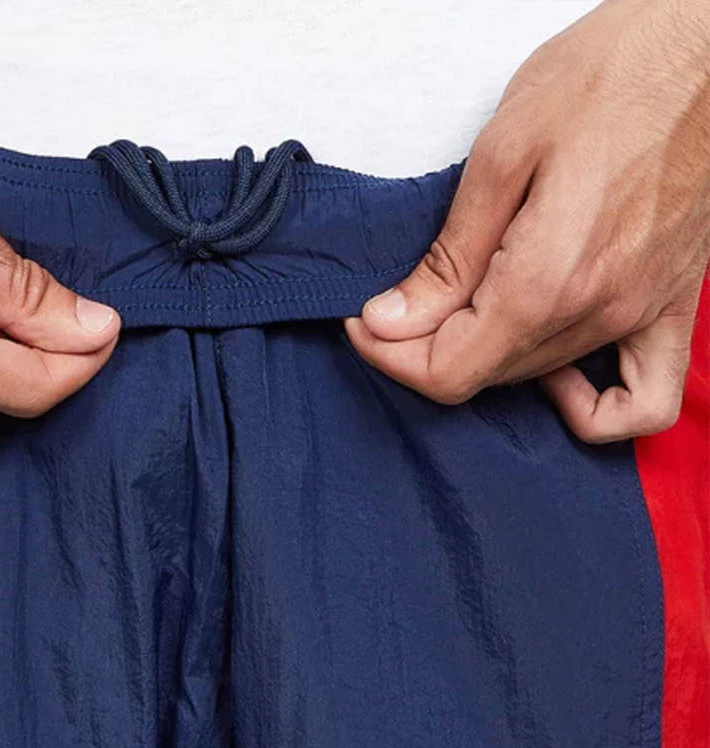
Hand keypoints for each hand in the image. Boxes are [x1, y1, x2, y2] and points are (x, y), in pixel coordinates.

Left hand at [346, 0, 709, 442]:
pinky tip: (556, 377)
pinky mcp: (673, 305)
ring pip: (538, 379)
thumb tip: (393, 319)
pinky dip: (592, 408)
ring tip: (459, 312)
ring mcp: (642, 314)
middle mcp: (598, 312)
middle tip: (400, 306)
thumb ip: (448, 257)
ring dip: (485, 358)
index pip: (448, 371)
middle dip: (426, 351)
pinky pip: (644, 398)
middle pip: (487, 377)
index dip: (391, 356)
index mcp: (546, 280)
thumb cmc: (611, 75)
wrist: (704, 44)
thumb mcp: (502, 155)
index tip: (366, 323)